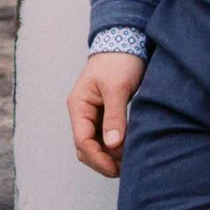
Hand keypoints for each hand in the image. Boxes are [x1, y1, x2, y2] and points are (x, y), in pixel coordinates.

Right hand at [69, 49, 143, 180]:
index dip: (98, 158)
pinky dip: (115, 148)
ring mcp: (92, 115)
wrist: (126, 41)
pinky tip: (129, 151)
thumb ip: (115, 116)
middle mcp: (82, 113)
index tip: (117, 168)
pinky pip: (105, 138)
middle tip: (126, 168)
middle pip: (85, 148)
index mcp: (79, 105)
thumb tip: (113, 145)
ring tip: (130, 161)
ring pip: (95, 145)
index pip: (82, 141)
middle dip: (103, 161)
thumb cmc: (119, 61)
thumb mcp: (118, 87)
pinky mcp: (104, 115)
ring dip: (109, 157)